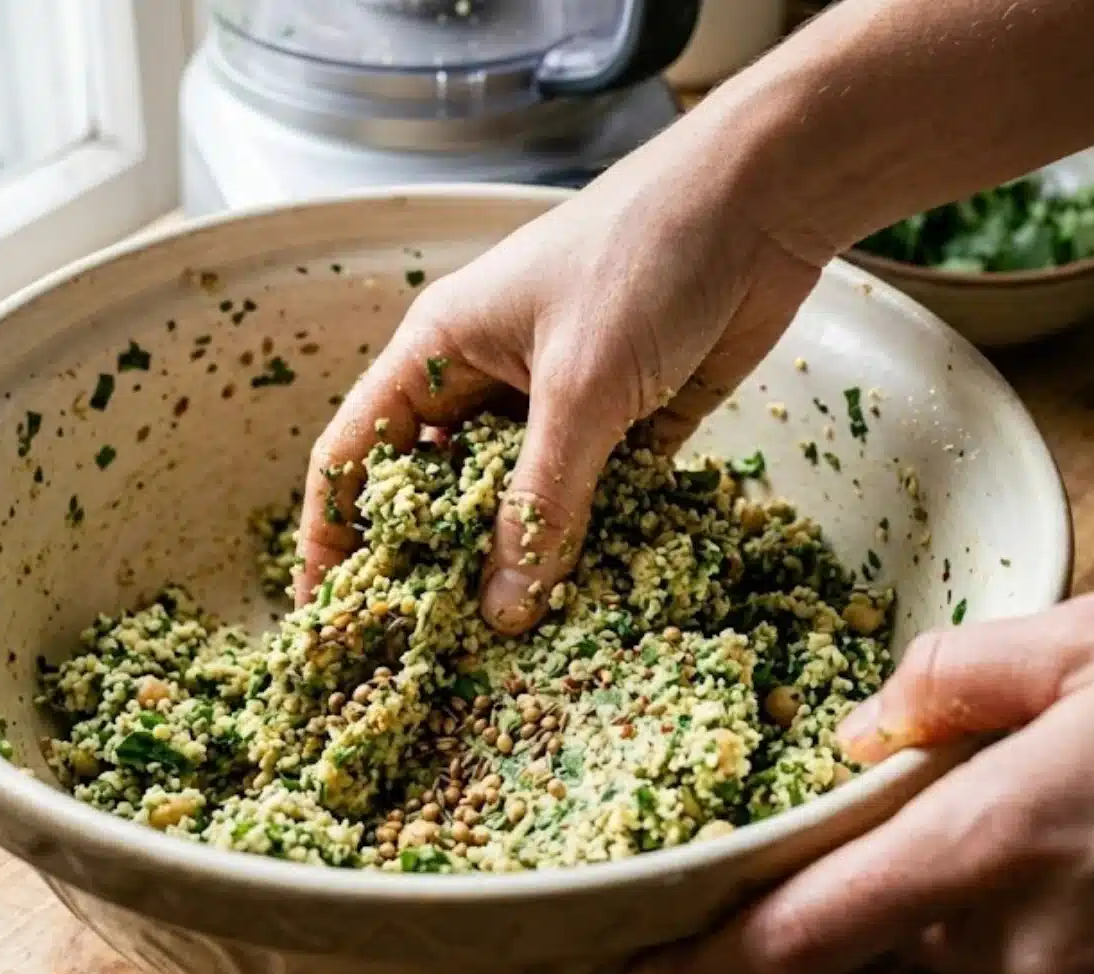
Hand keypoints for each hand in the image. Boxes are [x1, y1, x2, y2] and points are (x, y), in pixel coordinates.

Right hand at [291, 98, 826, 632]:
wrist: (765, 200)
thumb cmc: (644, 259)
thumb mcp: (580, 388)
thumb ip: (539, 504)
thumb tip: (501, 615)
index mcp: (441, 351)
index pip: (356, 454)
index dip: (332, 536)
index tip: (328, 617)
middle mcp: (489, 381)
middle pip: (437, 491)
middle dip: (433, 566)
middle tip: (430, 654)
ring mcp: (561, 404)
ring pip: (520, 505)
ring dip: (521, 565)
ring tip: (513, 652)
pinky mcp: (631, 423)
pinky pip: (596, 501)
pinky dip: (596, 545)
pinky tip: (597, 605)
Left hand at [625, 593, 1093, 973]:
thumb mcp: (1087, 638)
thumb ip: (946, 679)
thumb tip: (863, 727)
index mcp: (989, 843)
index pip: (807, 931)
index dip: (714, 969)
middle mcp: (1027, 941)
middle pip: (899, 919)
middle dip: (905, 861)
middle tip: (984, 784)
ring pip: (983, 936)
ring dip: (995, 876)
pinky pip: (1062, 958)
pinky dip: (1064, 905)